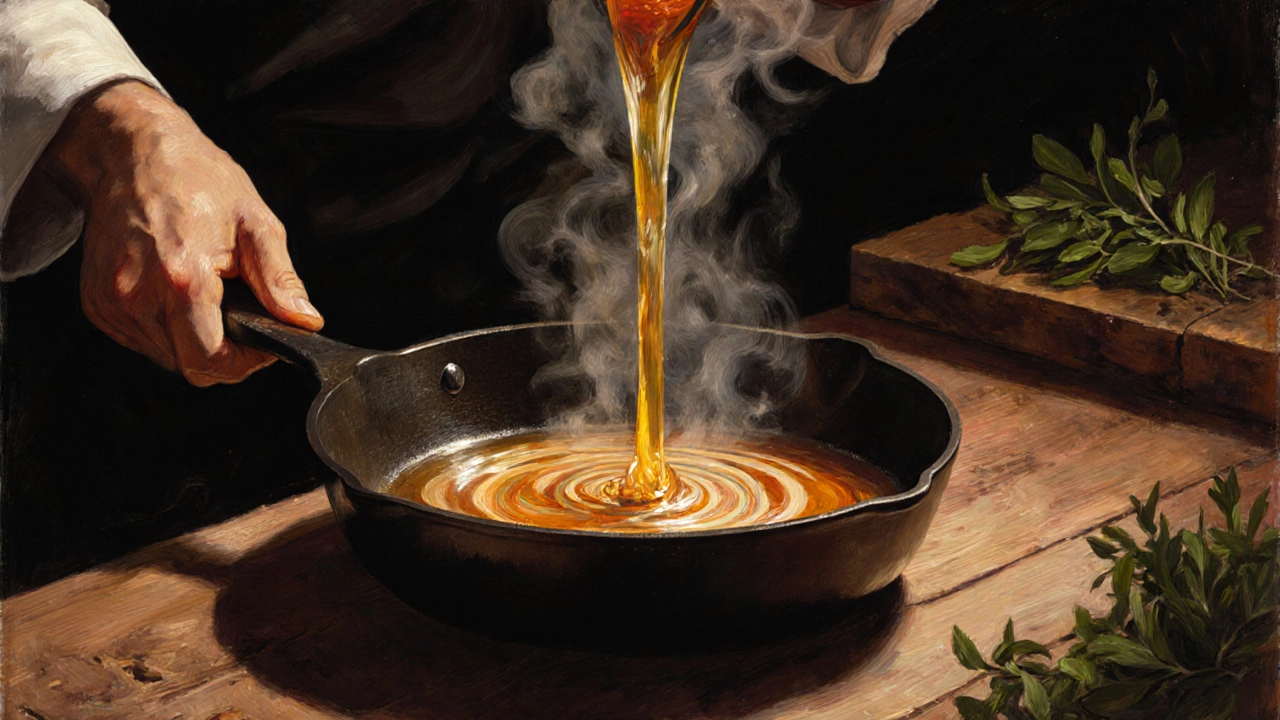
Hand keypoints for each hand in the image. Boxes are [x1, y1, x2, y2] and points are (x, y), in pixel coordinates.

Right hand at [46, 80, 323, 385]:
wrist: (130, 150)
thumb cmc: (197, 179)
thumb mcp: (256, 223)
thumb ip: (280, 281)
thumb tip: (305, 323)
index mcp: (182, 278)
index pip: (210, 362)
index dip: (244, 363)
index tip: (260, 343)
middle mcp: (138, 296)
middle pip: (188, 366)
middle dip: (221, 352)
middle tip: (238, 313)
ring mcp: (110, 302)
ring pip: (164, 357)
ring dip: (190, 339)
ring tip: (205, 293)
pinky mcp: (95, 303)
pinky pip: (139, 340)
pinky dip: (163, 327)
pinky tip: (174, 291)